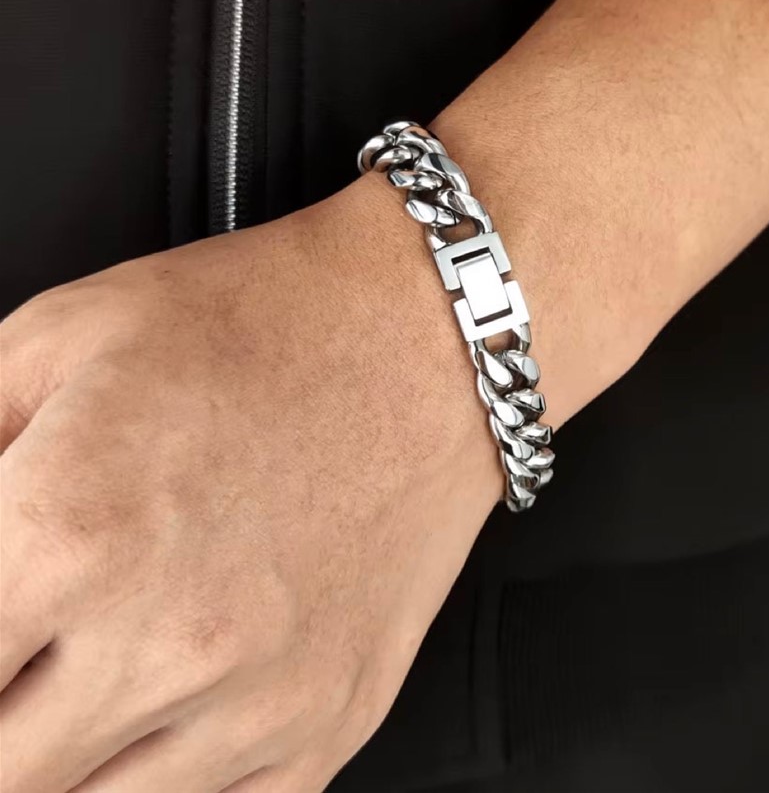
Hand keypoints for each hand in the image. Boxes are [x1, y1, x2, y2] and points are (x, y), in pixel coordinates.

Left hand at [0, 179, 498, 791]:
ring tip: (86, 678)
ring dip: (62, 757)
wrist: (422, 338)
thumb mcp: (60, 337)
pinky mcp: (330, 717)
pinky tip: (166, 714)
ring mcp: (260, 697)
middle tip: (23, 655)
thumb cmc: (269, 324)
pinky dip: (162, 778)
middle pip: (2, 770)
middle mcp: (165, 639)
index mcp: (68, 535)